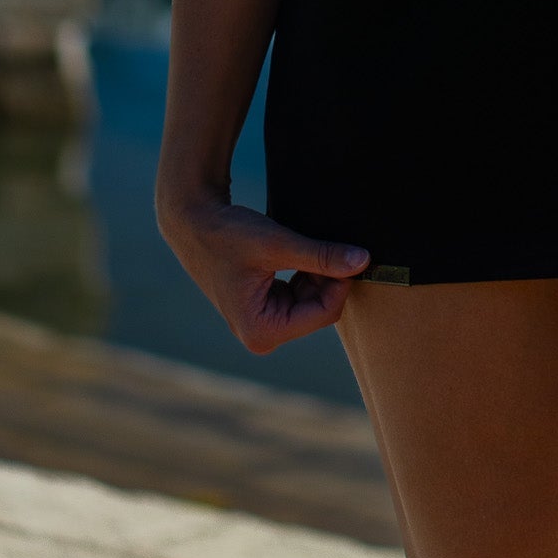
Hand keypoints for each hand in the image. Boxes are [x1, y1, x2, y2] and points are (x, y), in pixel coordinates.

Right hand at [157, 193, 370, 354]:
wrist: (194, 222)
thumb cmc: (229, 234)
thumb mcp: (278, 244)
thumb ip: (321, 256)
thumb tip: (363, 261)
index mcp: (262, 331)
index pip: (325, 312)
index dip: (340, 281)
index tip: (347, 251)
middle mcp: (262, 336)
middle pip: (320, 310)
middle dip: (327, 278)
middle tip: (323, 243)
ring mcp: (263, 324)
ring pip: (312, 302)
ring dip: (316, 274)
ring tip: (301, 246)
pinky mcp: (264, 309)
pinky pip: (300, 295)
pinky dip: (305, 274)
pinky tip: (294, 253)